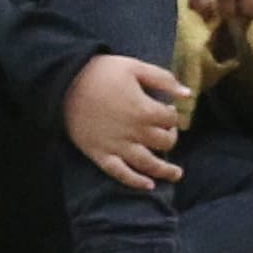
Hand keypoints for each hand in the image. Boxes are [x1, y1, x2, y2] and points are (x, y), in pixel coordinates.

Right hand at [64, 52, 189, 190]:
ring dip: (165, 171)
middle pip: (163, 142)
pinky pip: (120, 173)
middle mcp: (134, 132)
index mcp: (144, 109)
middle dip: (170, 138)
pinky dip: (135, 181)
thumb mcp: (135, 67)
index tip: (170, 111)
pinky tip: (148, 185)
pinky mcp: (100, 154)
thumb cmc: (101, 72)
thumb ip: (163, 80)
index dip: (174, 116)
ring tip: (177, 174)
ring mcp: (117, 146)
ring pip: (147, 163)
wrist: (65, 83)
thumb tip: (187, 94)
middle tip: (168, 133)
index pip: (170, 120)